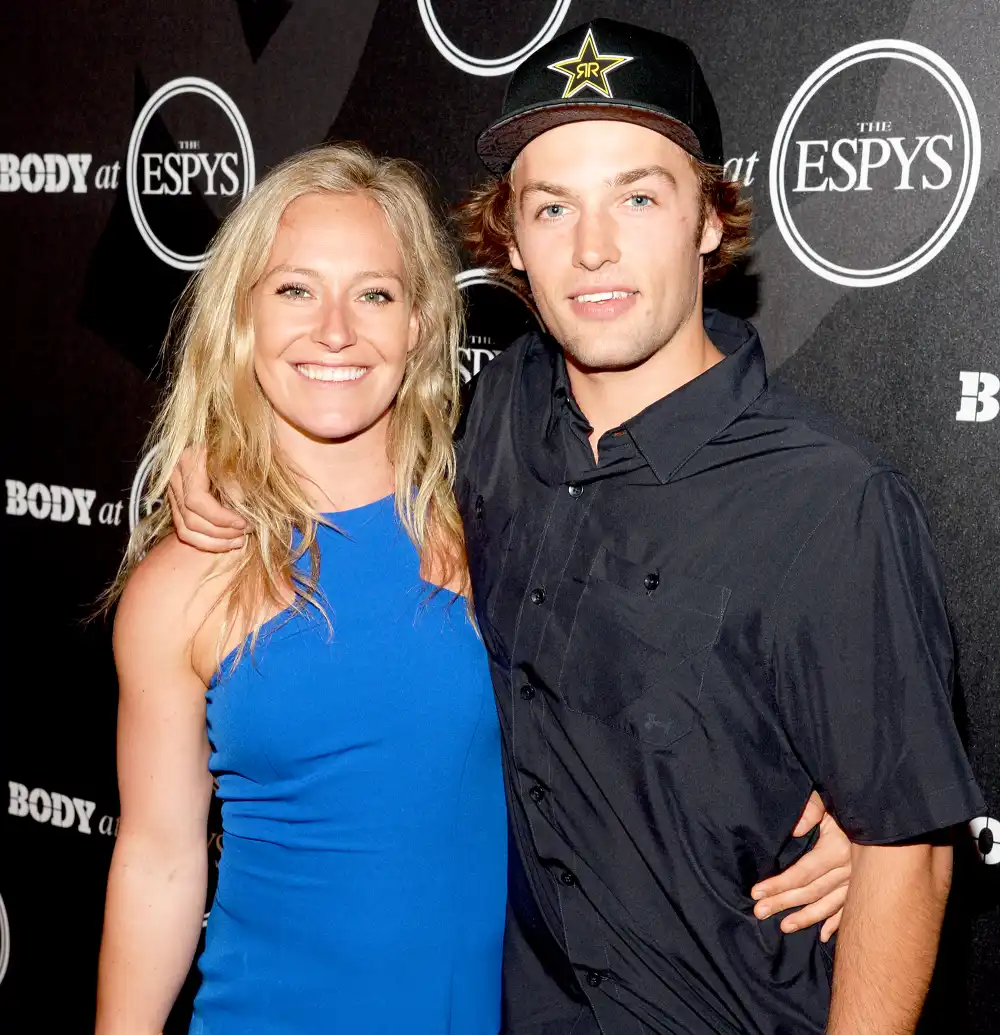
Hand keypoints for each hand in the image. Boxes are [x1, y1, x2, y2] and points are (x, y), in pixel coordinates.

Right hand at [167, 447, 245, 552]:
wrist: (231, 434)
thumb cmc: (240, 445)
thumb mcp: (242, 458)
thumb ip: (237, 482)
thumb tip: (238, 506)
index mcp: (188, 460)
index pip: (197, 501)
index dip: (221, 518)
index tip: (244, 523)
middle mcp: (175, 476)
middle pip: (190, 518)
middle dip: (220, 532)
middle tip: (246, 532)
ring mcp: (174, 490)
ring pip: (185, 528)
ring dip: (214, 541)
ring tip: (239, 541)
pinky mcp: (178, 502)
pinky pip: (185, 530)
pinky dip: (206, 541)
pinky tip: (228, 542)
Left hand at [750, 791, 850, 941]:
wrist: (879, 815)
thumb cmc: (845, 806)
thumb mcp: (827, 802)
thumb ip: (810, 812)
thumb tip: (796, 830)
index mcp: (836, 850)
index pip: (802, 873)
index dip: (779, 884)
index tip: (757, 892)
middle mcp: (848, 871)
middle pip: (811, 892)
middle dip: (783, 903)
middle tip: (760, 912)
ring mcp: (858, 882)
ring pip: (828, 905)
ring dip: (806, 918)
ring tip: (784, 927)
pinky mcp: (864, 887)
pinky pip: (848, 909)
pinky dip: (836, 923)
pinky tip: (822, 936)